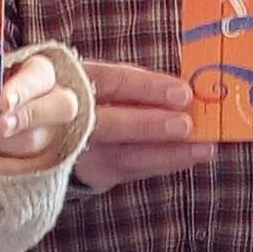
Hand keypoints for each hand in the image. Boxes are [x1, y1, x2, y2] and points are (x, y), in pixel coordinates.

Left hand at [0, 53, 81, 174]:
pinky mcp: (43, 159)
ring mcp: (54, 133)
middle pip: (55, 110)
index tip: (3, 101)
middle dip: (24, 120)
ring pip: (35, 141)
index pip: (41, 76)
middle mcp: (57, 101)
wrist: (15, 106)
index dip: (23, 89)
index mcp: (42, 73)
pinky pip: (21, 167)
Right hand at [72, 60, 213, 192]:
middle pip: (110, 124)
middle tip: (187, 125)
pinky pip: (129, 171)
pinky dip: (160, 164)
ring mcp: (78, 152)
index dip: (146, 87)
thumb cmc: (89, 94)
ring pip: (123, 156)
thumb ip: (133, 81)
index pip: (110, 82)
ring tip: (202, 148)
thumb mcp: (100, 77)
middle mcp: (68, 119)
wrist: (50, 128)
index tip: (182, 92)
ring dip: (166, 153)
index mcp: (72, 81)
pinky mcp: (90, 174)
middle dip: (151, 126)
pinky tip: (187, 158)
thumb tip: (180, 87)